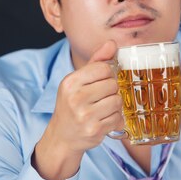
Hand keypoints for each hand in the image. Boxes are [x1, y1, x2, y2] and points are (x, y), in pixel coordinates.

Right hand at [32, 41, 123, 179]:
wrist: (62, 136)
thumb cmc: (72, 105)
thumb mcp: (78, 81)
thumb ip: (96, 61)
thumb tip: (112, 43)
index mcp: (70, 82)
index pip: (103, 68)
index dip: (108, 74)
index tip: (102, 81)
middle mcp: (76, 98)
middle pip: (113, 85)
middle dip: (112, 91)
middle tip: (102, 97)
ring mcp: (85, 115)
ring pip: (117, 101)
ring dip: (115, 106)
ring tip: (103, 109)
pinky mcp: (94, 130)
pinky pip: (118, 118)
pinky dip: (115, 120)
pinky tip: (104, 120)